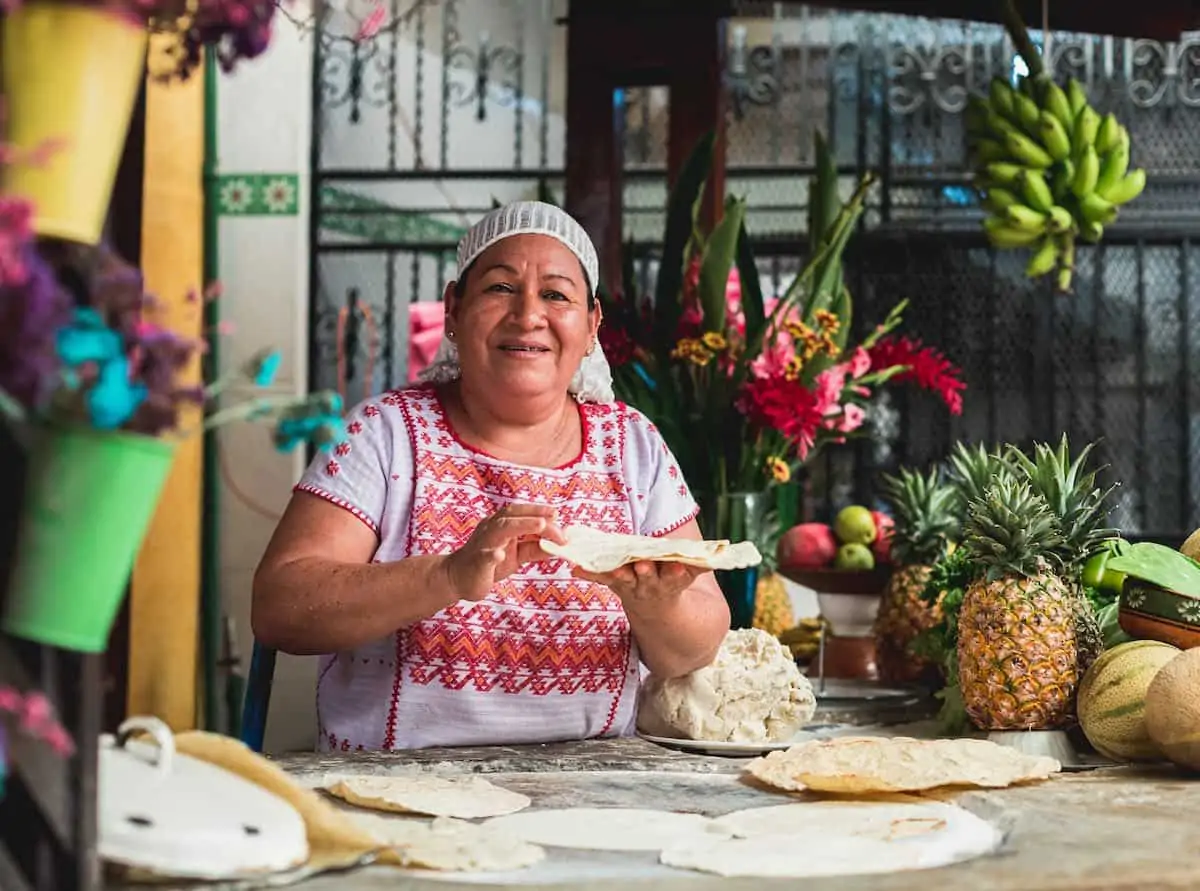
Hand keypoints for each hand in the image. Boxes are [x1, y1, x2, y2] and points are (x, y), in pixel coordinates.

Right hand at [443, 504, 565, 600]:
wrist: (457, 579)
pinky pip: (484, 557)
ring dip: (521, 526)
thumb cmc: (488, 565)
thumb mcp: (516, 555)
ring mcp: (482, 545)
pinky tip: (500, 555)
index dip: (538, 511)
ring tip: (540, 525)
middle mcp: (491, 530)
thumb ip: (534, 548)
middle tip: (554, 518)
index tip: (557, 514)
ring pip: (501, 530)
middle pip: (512, 516)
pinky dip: (492, 555)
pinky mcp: (476, 563)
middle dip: (534, 515)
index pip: (520, 513)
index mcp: (500, 526)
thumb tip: (559, 544)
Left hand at [572, 560, 706, 611]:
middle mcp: (649, 587)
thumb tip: (719, 555)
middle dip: (646, 573)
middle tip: (644, 566)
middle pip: (648, 579)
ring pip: (624, 580)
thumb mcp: (688, 578)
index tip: (679, 569)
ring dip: (616, 573)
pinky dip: (588, 574)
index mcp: (670, 584)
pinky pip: (600, 578)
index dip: (678, 574)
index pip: (676, 579)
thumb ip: (698, 567)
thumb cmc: (672, 584)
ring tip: (610, 569)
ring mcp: (630, 586)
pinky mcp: (614, 583)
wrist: (656, 613)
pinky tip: (576, 569)